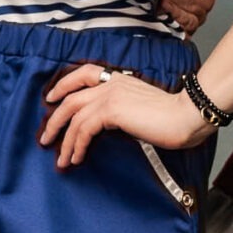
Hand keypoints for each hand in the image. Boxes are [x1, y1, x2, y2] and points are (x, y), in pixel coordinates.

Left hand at [37, 61, 210, 171]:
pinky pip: (83, 129)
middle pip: (70, 98)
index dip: (63, 85)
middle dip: (54, 120)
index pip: (83, 73)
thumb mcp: (141, 108)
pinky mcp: (111, 110)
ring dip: (64, 140)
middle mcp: (111, 83)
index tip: (51, 99)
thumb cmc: (172, 117)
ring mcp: (110, 95)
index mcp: (119, 79)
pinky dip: (77, 145)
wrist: (186, 116)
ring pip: (73, 116)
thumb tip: (106, 124)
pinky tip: (77, 158)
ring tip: (61, 159)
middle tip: (46, 138)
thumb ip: (122, 109)